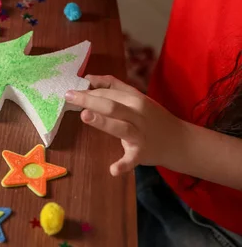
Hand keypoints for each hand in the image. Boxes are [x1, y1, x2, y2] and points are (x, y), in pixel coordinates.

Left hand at [65, 75, 184, 175]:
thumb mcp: (136, 97)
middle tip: (68, 96)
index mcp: (135, 99)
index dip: (88, 91)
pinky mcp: (141, 154)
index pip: (109, 93)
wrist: (179, 141)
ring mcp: (139, 135)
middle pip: (112, 106)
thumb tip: (88, 77)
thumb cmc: (151, 117)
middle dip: (90, 100)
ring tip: (84, 116)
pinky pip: (131, 159)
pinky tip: (113, 170)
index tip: (70, 90)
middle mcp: (137, 115)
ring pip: (120, 127)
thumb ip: (113, 86)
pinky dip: (124, 165)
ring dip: (103, 122)